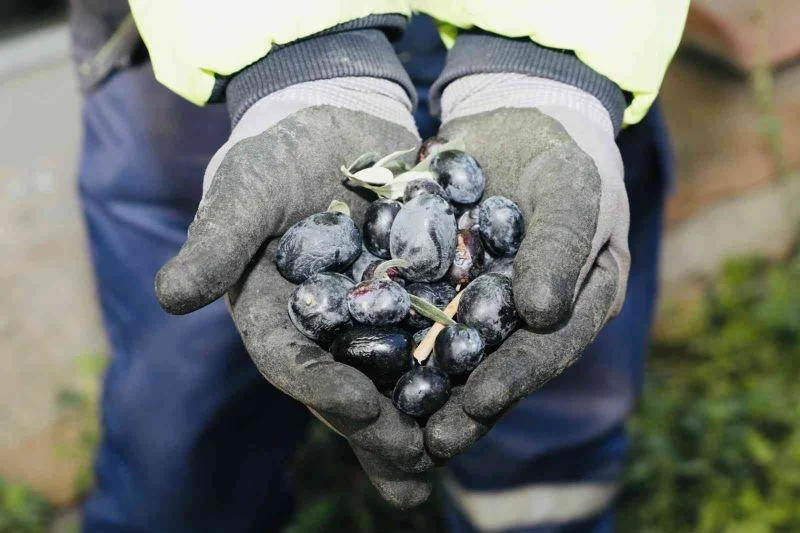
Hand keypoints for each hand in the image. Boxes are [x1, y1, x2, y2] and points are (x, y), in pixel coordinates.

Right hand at [155, 78, 432, 506]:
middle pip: (349, 386)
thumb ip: (218, 241)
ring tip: (450, 454)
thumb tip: (169, 297)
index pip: (293, 362)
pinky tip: (490, 389)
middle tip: (416, 467)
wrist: (329, 118)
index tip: (359, 410)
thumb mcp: (245, 190)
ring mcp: (373, 313)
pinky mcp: (416, 291)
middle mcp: (326, 327)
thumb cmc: (275, 153)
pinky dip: (460, 361)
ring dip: (423, 416)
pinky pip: (440, 331)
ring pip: (397, 375)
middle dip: (380, 429)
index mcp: (276, 315)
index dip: (322, 388)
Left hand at [423, 74, 629, 459]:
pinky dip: (390, 337)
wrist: (518, 114)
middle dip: (464, 406)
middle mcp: (527, 317)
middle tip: (431, 444)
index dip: (514, 377)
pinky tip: (358, 362)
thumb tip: (542, 315)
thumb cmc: (563, 152)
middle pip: (496, 366)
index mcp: (574, 304)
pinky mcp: (440, 282)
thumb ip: (562, 247)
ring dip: (423, 388)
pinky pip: (415, 312)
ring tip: (389, 425)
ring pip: (451, 351)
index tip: (480, 402)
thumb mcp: (573, 190)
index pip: (547, 349)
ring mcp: (481, 302)